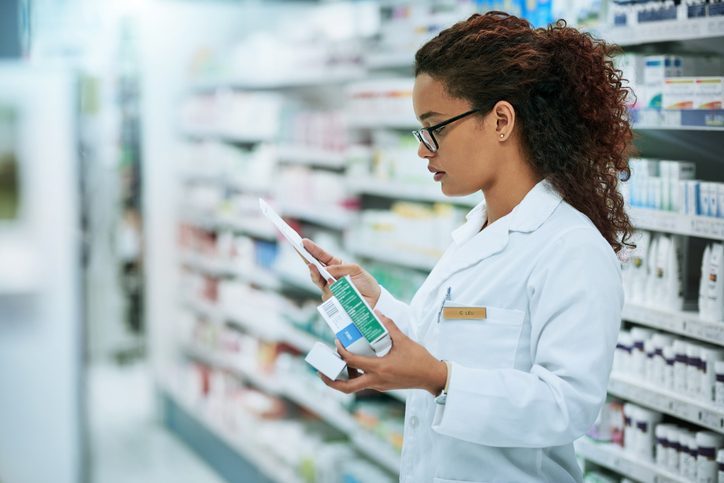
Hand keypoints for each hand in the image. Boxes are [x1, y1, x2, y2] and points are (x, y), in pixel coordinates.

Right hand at [302, 238, 380, 306]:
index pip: (322, 256)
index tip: (303, 242)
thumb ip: (340, 268)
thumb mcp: (356, 269)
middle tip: (298, 248)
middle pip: (314, 266)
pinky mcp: (331, 299)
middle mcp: (330, 276)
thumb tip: (325, 271)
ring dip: (313, 272)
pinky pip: (325, 292)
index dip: (312, 249)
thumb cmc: (366, 283)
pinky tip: (330, 282)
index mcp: (336, 266)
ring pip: (316, 279)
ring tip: (311, 265)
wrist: (374, 300)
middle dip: (305, 257)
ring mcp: (329, 288)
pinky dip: (327, 286)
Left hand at [319, 312, 447, 395]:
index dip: (341, 352)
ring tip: (336, 365)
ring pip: (354, 386)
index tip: (337, 342)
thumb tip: (378, 314)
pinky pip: (363, 383)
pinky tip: (354, 364)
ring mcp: (378, 385)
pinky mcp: (382, 386)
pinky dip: (354, 376)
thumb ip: (389, 326)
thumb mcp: (404, 340)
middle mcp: (376, 380)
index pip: (352, 362)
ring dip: (342, 378)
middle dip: (330, 381)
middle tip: (321, 370)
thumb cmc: (419, 359)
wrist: (431, 376)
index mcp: (380, 368)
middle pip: (346, 387)